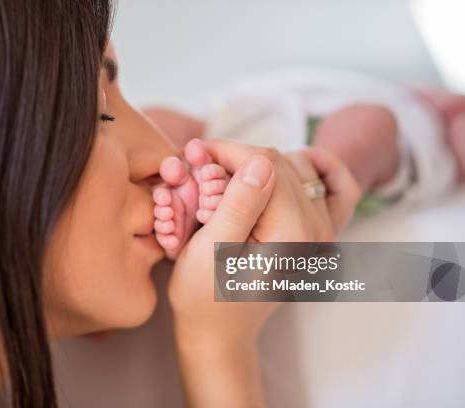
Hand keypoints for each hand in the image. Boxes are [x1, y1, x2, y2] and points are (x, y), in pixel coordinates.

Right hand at [168, 140, 360, 406]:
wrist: (220, 330)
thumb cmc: (204, 295)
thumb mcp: (210, 251)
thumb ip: (237, 205)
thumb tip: (260, 161)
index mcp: (291, 233)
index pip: (264, 163)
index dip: (226, 151)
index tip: (194, 153)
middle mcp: (318, 230)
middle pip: (280, 162)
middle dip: (238, 157)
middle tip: (202, 167)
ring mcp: (324, 233)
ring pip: (301, 167)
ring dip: (264, 164)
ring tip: (229, 179)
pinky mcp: (320, 235)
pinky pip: (339, 189)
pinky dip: (321, 170)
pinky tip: (299, 164)